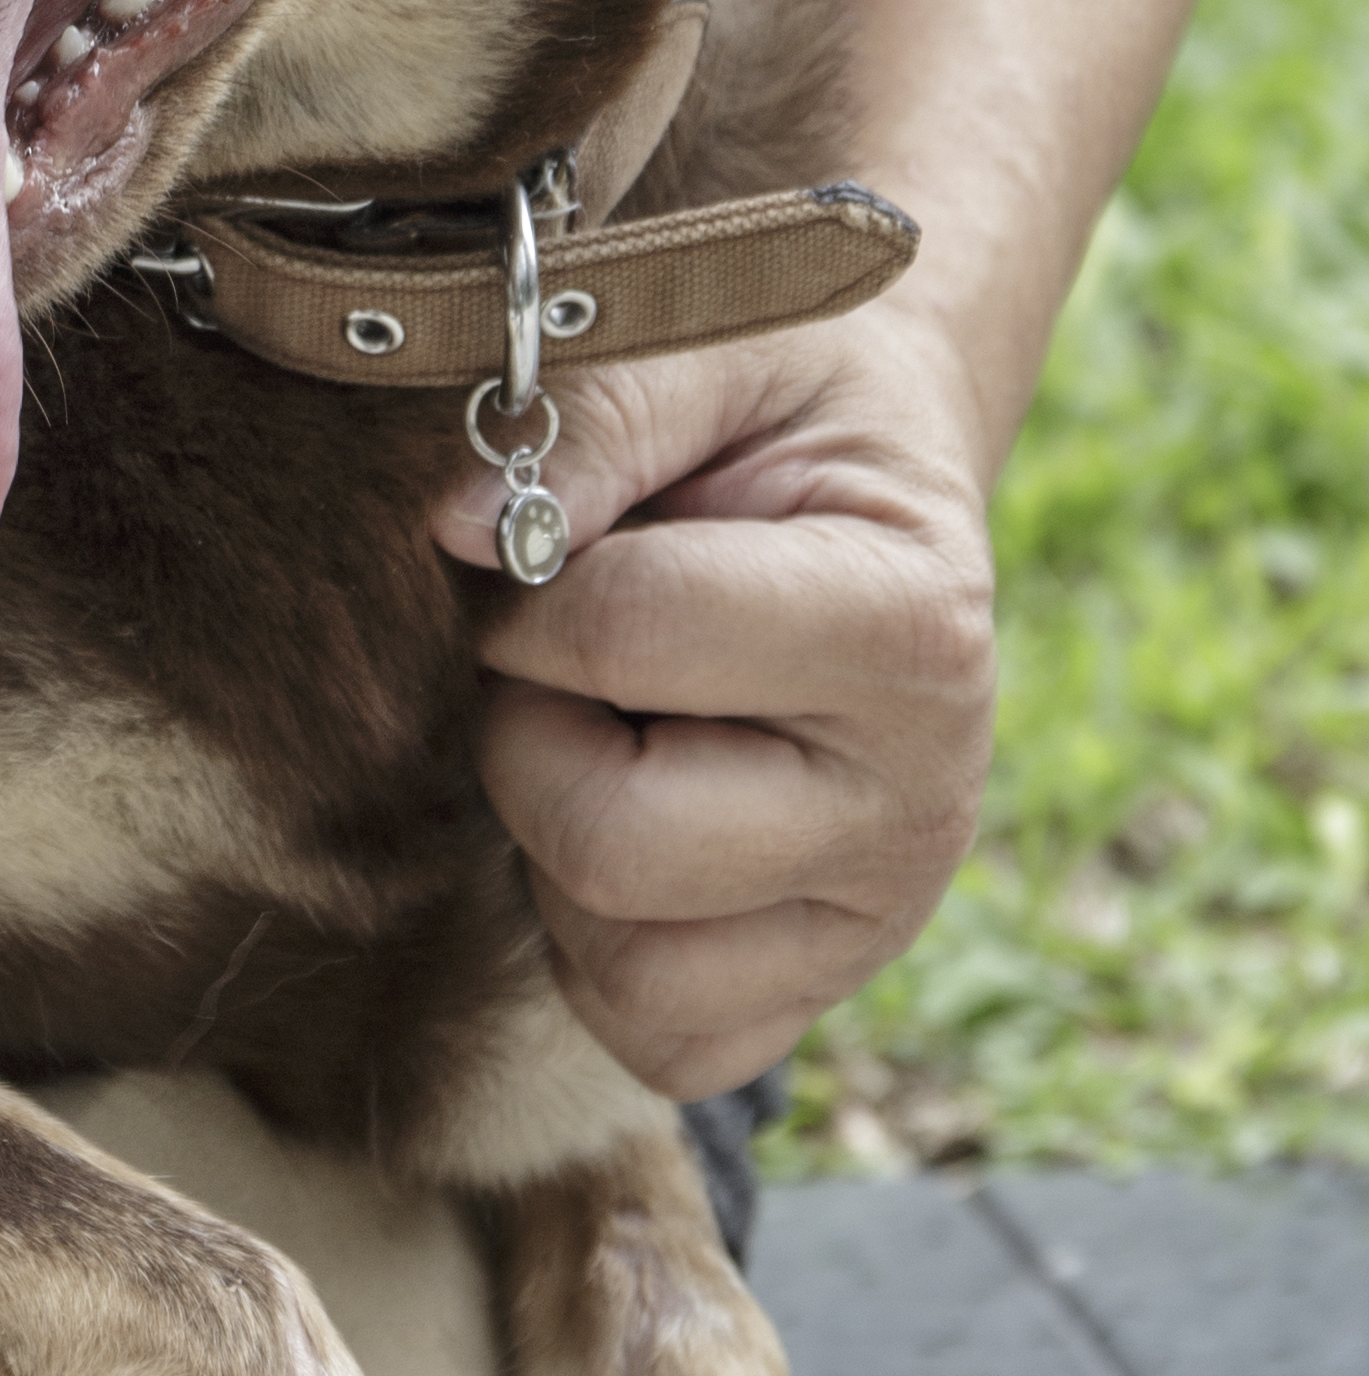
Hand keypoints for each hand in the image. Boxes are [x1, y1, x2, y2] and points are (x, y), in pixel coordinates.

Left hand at [432, 298, 995, 1096]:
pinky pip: (650, 1033)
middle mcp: (923, 803)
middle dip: (532, 727)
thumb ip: (595, 413)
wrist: (864, 476)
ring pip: (617, 963)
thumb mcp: (715, 341)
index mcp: (913, 629)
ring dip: (553, 837)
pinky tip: (621, 815)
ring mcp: (874, 921)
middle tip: (562, 653)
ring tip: (605, 726)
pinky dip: (591, 943)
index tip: (555, 536)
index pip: (621, 636)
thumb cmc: (779, 399)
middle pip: (610, 842)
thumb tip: (453, 525)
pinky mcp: (810, 994)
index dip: (531, 583)